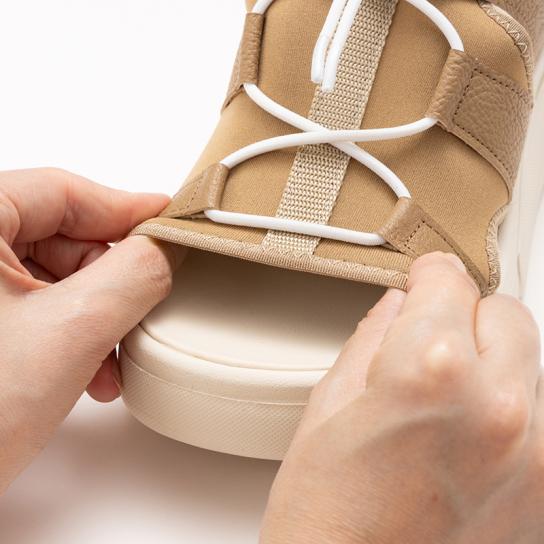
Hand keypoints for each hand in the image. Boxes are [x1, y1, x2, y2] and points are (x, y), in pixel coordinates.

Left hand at [0, 168, 180, 492]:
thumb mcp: (69, 334)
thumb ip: (134, 276)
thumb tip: (168, 248)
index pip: (63, 191)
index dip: (126, 208)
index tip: (167, 222)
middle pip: (58, 235)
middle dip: (110, 279)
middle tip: (146, 306)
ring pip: (48, 276)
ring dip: (93, 314)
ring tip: (111, 360)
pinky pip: (29, 306)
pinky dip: (67, 332)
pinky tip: (86, 371)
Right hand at [261, 253, 542, 543]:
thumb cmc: (327, 523)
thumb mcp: (328, 409)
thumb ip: (371, 340)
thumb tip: (398, 307)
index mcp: (431, 373)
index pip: (448, 281)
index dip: (427, 275)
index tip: (424, 278)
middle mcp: (501, 406)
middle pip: (504, 311)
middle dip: (463, 316)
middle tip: (427, 344)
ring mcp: (540, 452)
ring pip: (530, 359)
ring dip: (490, 362)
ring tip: (444, 401)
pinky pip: (541, 411)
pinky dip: (509, 405)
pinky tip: (466, 436)